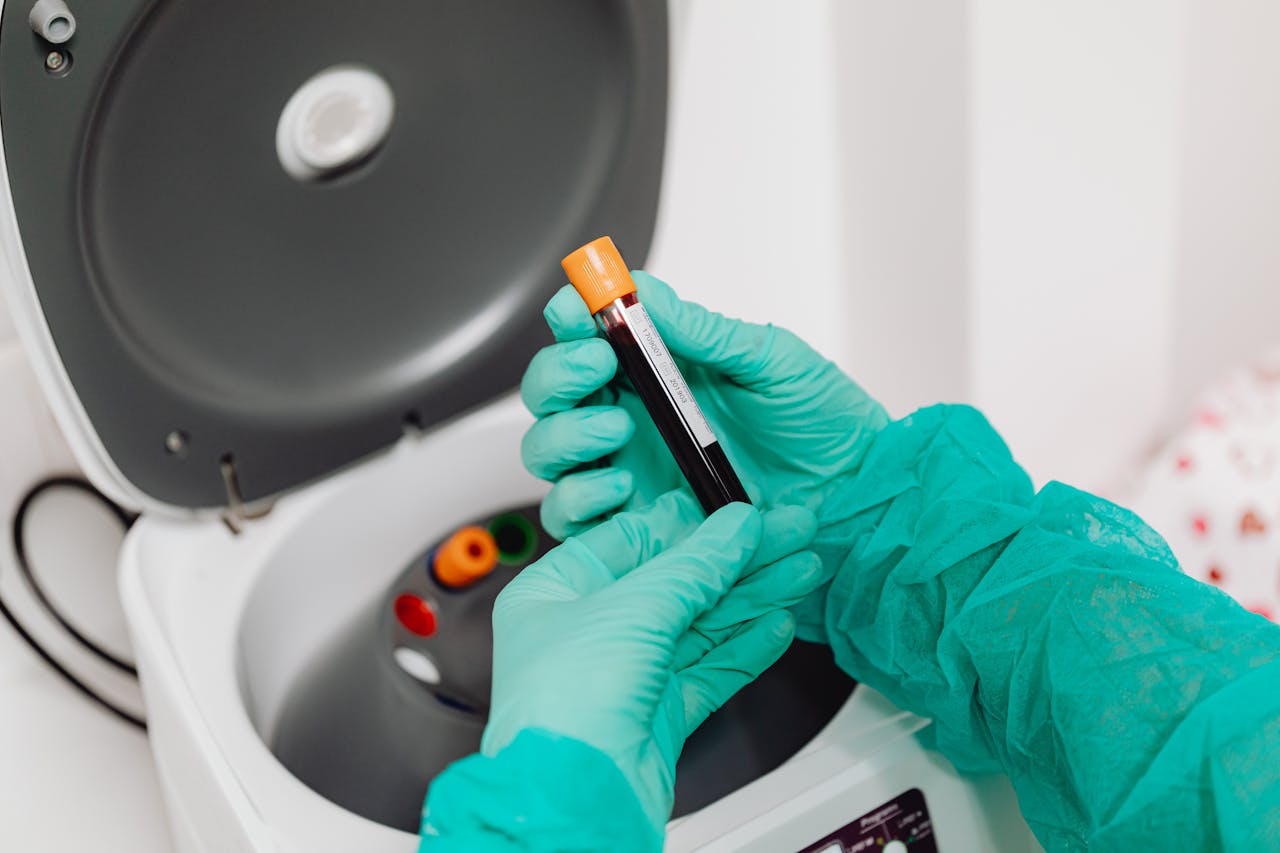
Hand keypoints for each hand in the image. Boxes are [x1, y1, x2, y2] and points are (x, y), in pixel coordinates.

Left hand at [480, 491, 822, 830]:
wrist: (573, 799)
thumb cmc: (563, 708)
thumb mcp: (634, 608)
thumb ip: (694, 566)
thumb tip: (734, 528)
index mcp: (557, 591)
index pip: (632, 541)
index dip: (690, 523)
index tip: (737, 510)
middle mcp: (588, 630)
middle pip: (677, 582)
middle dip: (739, 559)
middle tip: (789, 534)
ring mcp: (624, 674)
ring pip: (701, 625)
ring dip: (753, 596)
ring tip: (800, 571)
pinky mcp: (656, 714)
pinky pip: (709, 671)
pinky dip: (745, 647)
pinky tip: (776, 625)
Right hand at [519, 271, 888, 538]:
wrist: (858, 494)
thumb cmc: (823, 425)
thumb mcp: (769, 361)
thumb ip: (702, 330)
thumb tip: (643, 289)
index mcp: (659, 372)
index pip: (588, 338)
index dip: (571, 320)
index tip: (579, 311)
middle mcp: (635, 420)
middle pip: (550, 395)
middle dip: (558, 375)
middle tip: (598, 366)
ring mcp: (631, 473)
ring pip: (548, 453)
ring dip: (564, 435)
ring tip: (618, 428)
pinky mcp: (638, 526)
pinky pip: (574, 517)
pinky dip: (580, 497)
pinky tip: (622, 485)